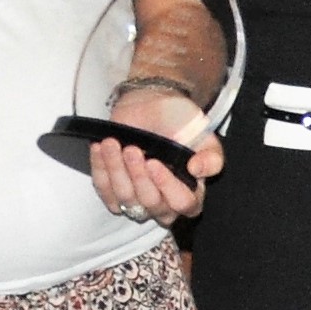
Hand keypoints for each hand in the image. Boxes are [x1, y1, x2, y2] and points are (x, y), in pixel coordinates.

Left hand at [88, 91, 220, 224]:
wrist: (151, 105)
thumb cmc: (179, 121)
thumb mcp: (202, 134)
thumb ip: (210, 155)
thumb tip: (197, 170)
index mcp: (191, 193)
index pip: (183, 204)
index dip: (167, 186)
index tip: (154, 162)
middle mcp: (165, 203)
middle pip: (151, 204)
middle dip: (139, 176)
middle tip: (132, 149)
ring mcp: (137, 200)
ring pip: (125, 200)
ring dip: (117, 171)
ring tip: (113, 144)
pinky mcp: (113, 191)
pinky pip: (104, 191)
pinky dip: (100, 169)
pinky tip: (100, 148)